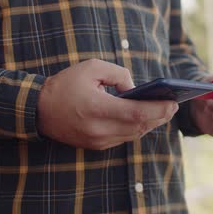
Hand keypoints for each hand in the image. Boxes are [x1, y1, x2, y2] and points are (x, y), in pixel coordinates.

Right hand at [37, 59, 178, 149]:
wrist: (38, 109)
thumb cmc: (66, 84)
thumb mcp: (92, 67)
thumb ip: (119, 74)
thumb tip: (136, 89)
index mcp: (97, 108)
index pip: (137, 113)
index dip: (159, 109)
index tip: (174, 102)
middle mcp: (99, 129)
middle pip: (139, 126)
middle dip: (160, 116)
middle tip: (174, 105)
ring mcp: (97, 141)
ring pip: (134, 134)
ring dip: (150, 123)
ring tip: (163, 110)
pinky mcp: (96, 146)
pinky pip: (123, 138)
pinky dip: (136, 128)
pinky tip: (145, 118)